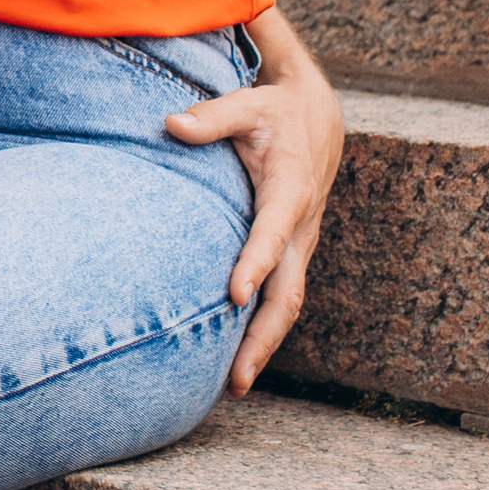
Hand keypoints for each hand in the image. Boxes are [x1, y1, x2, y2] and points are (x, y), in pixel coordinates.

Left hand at [166, 8, 342, 391]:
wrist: (317, 119)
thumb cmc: (272, 113)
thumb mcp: (246, 104)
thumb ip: (211, 117)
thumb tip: (171, 125)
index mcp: (290, 189)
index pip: (273, 232)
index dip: (256, 263)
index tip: (234, 295)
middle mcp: (302, 226)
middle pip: (288, 290)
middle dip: (263, 336)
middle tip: (237, 377)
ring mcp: (301, 245)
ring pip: (288, 304)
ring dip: (264, 345)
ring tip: (234, 386)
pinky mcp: (294, 255)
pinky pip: (283, 298)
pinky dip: (264, 331)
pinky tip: (237, 362)